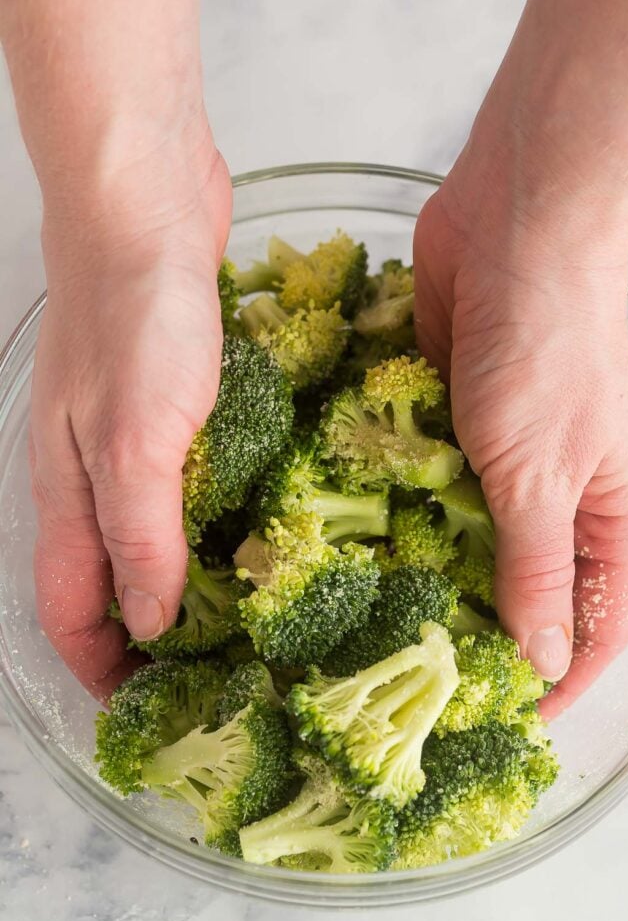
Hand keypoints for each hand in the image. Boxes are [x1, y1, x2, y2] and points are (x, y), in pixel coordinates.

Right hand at [31, 137, 231, 699]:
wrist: (147, 204)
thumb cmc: (133, 313)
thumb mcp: (136, 437)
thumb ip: (139, 532)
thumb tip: (146, 623)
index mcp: (70, 494)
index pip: (69, 611)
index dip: (103, 672)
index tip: (156, 715)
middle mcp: (93, 476)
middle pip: (109, 584)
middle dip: (151, 641)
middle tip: (222, 677)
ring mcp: (132, 439)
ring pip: (151, 537)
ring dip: (190, 583)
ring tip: (255, 618)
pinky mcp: (174, 406)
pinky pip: (189, 485)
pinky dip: (216, 522)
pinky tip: (265, 527)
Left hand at [413, 176, 627, 717]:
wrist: (510, 229)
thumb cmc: (547, 347)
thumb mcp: (543, 476)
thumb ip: (537, 572)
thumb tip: (543, 662)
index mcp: (610, 512)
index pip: (600, 624)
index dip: (562, 681)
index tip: (506, 725)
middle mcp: (560, 493)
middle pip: (527, 590)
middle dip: (482, 634)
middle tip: (418, 684)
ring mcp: (501, 458)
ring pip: (467, 543)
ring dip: (431, 577)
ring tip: (373, 629)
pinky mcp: (448, 424)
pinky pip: (425, 488)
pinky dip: (399, 515)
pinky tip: (354, 550)